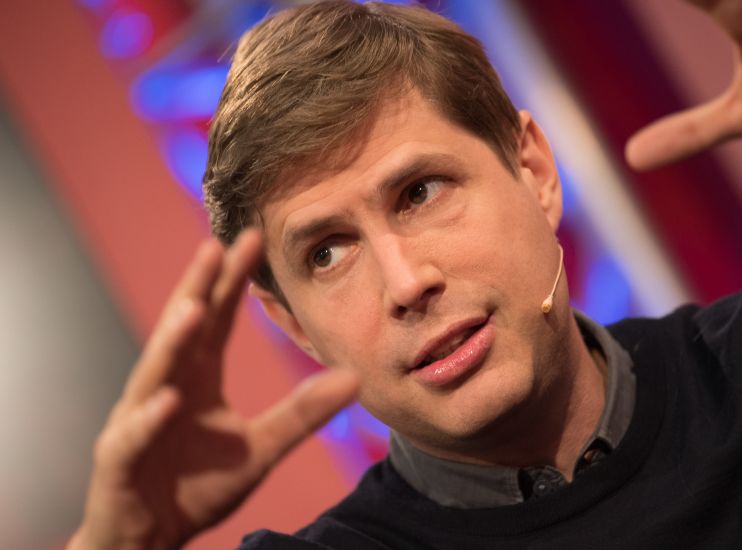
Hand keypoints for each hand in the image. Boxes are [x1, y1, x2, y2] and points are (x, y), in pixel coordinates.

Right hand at [69, 230, 358, 549]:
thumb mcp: (261, 449)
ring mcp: (138, 421)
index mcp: (197, 379)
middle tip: (216, 245)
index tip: (252, 239)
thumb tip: (353, 379)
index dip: (232, 282)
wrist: (150, 538)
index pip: (216, 320)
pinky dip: (151, 417)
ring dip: (172, 341)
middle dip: (199, 288)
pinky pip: (135, 436)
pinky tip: (170, 398)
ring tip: (195, 307)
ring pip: (155, 373)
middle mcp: (165, 388)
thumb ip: (302, 414)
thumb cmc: (197, 486)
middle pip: (183, 330)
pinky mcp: (120, 461)